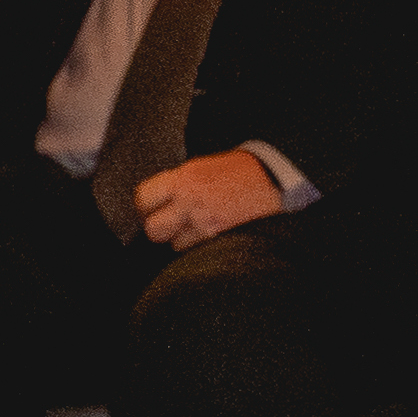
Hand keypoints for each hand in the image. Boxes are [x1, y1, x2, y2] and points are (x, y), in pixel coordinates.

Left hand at [112, 141, 292, 248]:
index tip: (153, 207)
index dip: (146, 206)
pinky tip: (207, 235)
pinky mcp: (217, 236)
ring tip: (193, 229)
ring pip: (174, 245)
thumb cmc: (240, 168)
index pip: (143, 198)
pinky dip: (198, 247)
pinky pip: (194, 250)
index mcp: (183, 178)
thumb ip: (180, 183)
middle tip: (171, 222)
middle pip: (153, 228)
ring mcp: (203, 221)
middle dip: (160, 228)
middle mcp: (189, 201)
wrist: (274, 176)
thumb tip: (162, 200)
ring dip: (181, 239)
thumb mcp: (203, 166)